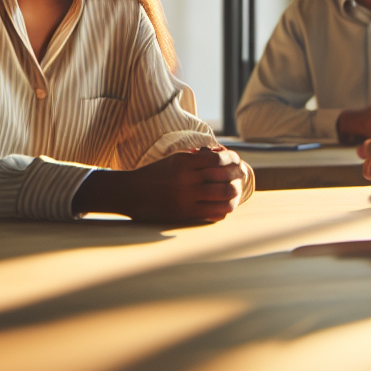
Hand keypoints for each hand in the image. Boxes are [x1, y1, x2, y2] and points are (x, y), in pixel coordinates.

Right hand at [74, 148, 243, 224]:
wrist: (128, 193)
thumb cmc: (153, 174)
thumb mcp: (173, 160)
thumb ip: (195, 159)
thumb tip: (221, 157)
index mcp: (183, 162)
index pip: (218, 159)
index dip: (233, 160)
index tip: (237, 161)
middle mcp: (186, 179)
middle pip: (225, 178)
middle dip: (237, 177)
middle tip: (241, 177)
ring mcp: (186, 198)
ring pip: (223, 196)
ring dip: (233, 195)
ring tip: (235, 193)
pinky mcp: (185, 214)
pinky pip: (213, 212)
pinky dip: (223, 210)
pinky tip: (223, 207)